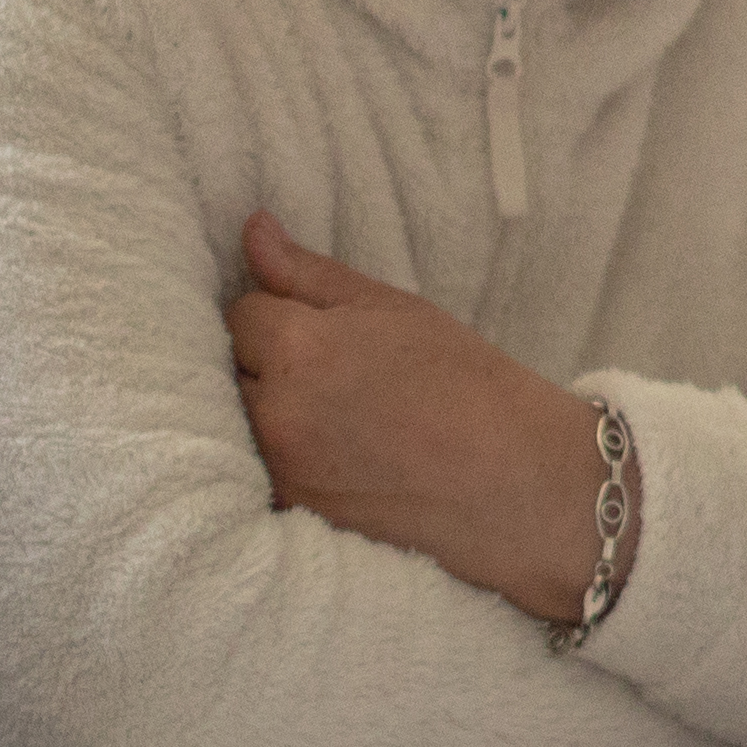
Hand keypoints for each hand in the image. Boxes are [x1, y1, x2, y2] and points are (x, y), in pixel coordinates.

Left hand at [229, 212, 610, 622]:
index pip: (242, 313)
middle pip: (229, 369)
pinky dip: (283, 458)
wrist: (518, 483)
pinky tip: (335, 456)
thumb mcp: (396, 310)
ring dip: (268, 411)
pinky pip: (258, 471)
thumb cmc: (468, 385)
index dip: (281, 314)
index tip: (326, 331)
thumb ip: (311, 274)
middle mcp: (277, 412)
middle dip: (265, 363)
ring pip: (238, 422)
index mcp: (300, 349)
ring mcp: (281, 470)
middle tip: (332, 373)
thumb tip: (253, 232)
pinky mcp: (293, 513)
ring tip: (335, 415)